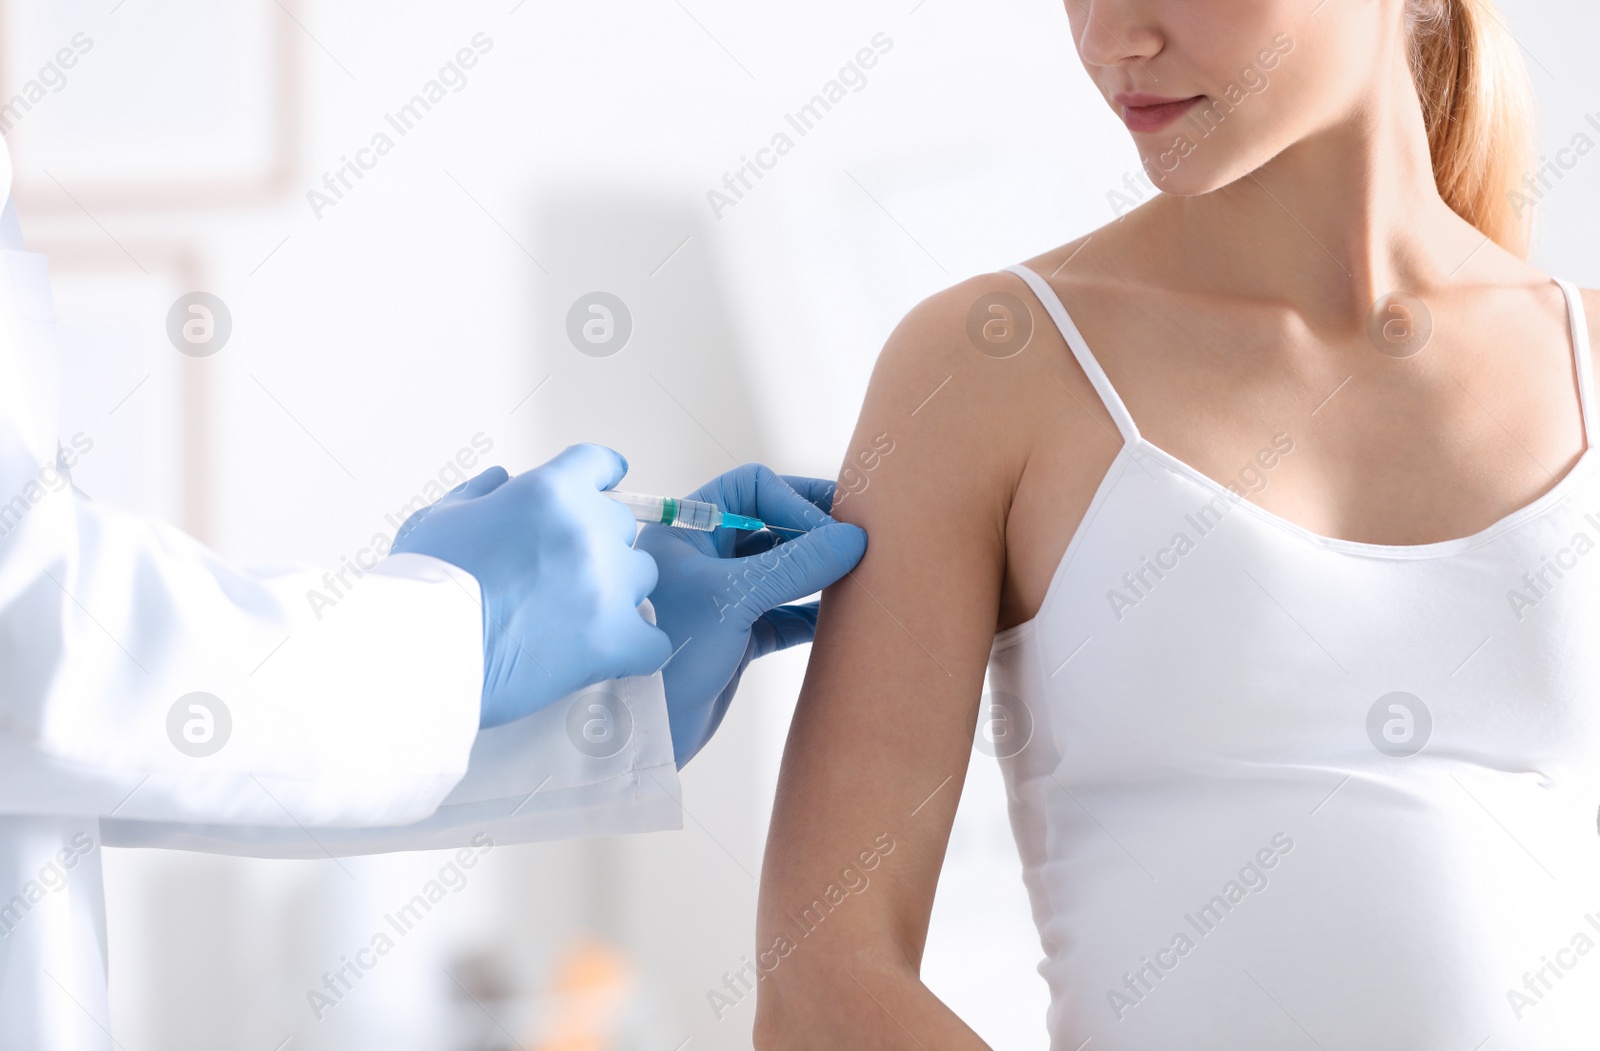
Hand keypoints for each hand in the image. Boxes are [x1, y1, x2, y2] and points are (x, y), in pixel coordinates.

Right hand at [390, 444, 671, 727]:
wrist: (422, 649)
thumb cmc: (424, 584)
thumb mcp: (440, 517)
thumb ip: (479, 493)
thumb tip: (502, 481)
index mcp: (551, 492)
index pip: (599, 465)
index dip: (601, 476)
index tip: (605, 484)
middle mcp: (589, 530)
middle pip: (620, 526)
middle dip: (596, 543)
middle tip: (561, 573)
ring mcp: (608, 585)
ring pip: (640, 576)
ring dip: (617, 591)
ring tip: (576, 616)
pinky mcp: (615, 639)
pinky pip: (653, 640)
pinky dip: (636, 647)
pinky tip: (614, 653)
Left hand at [636, 465, 866, 767]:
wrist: (645, 731)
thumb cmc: (669, 654)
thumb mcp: (733, 599)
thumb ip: (794, 565)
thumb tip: (853, 538)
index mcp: (686, 530)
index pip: (752, 488)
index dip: (795, 501)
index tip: (832, 532)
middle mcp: (705, 557)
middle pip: (772, 523)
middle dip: (814, 530)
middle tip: (858, 539)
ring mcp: (723, 597)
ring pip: (783, 570)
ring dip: (819, 572)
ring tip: (858, 576)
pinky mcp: (738, 635)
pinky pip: (786, 613)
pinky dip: (814, 613)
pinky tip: (841, 619)